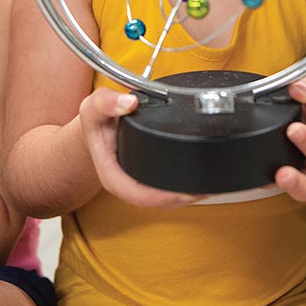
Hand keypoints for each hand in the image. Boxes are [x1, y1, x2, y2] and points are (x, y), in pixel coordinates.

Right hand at [79, 87, 203, 208]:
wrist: (97, 126)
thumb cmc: (97, 120)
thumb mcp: (94, 107)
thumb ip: (107, 102)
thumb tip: (129, 102)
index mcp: (113, 177)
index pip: (142, 197)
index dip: (167, 197)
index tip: (188, 190)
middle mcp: (127, 187)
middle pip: (160, 203)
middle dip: (186, 197)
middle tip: (210, 186)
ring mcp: (138, 186)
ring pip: (168, 201)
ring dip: (190, 195)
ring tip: (211, 185)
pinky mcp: (149, 181)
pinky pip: (169, 193)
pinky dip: (186, 190)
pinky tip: (202, 183)